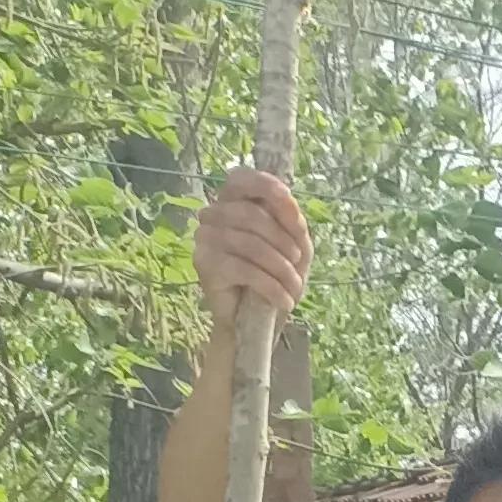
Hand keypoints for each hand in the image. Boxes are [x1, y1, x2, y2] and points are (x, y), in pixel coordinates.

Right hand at [194, 165, 311, 323]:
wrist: (254, 322)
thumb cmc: (273, 278)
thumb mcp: (295, 248)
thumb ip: (293, 223)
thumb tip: (289, 201)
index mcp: (232, 202)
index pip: (240, 178)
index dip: (266, 187)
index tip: (290, 204)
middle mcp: (213, 214)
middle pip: (251, 214)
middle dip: (283, 241)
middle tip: (298, 267)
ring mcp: (205, 237)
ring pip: (250, 244)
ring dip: (281, 269)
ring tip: (294, 290)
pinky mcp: (204, 263)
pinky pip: (243, 268)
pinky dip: (271, 286)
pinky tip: (283, 301)